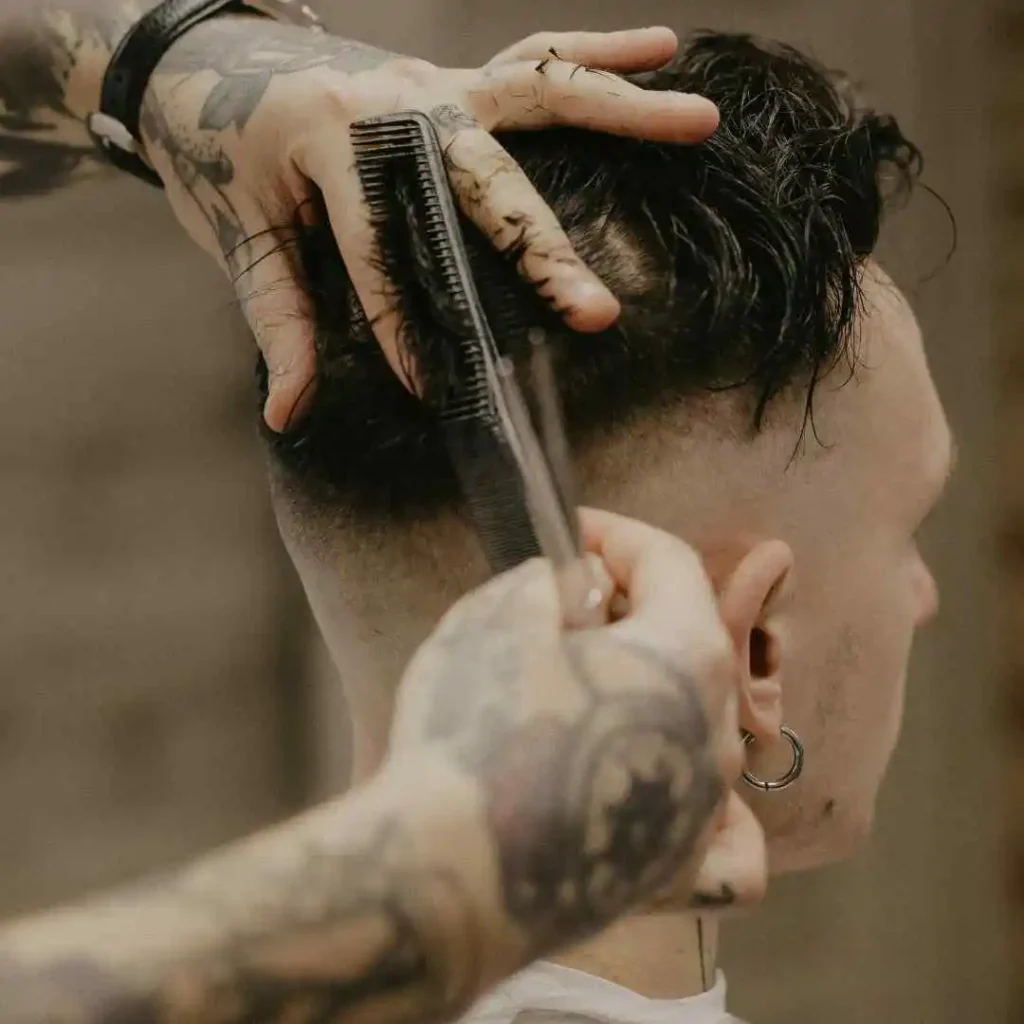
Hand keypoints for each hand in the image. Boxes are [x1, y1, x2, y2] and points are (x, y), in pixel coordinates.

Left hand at [139, 21, 718, 430]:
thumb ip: (277, 323)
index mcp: (328, 142)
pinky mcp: (451, 78)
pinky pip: (533, 60)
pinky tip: (662, 53)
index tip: (430, 388)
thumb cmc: (222, 161)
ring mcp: (431, 80)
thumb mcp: (240, 241)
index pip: (376, 246)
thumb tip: (288, 415)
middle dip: (539, 250)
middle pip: (480, 180)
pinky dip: (598, 54)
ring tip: (699, 122)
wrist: (203, 66)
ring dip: (620, 109)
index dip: (400, 321)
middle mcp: (392, 100)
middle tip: (596, 312)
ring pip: (536, 94)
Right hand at [387, 509, 745, 952]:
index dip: (615, 533)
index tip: (570, 530)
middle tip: (563, 604)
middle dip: (628, 607)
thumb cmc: (474, 731)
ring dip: (646, 686)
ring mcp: (701, 811)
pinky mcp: (672, 876)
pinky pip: (723, 838)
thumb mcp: (499, 613)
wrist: (443, 875)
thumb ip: (551, 581)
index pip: (669, 563)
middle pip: (687, 641)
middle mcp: (716, 734)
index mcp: (688, 657)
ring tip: (577, 685)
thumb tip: (574, 588)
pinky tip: (667, 788)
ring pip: (698, 722)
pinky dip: (709, 808)